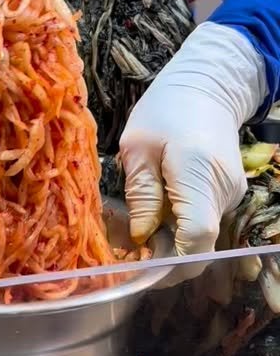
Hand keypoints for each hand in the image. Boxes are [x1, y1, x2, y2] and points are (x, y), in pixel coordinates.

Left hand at [120, 23, 265, 284]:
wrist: (207, 87)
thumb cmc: (165, 110)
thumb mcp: (137, 146)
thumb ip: (141, 193)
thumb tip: (141, 238)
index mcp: (198, 173)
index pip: (196, 237)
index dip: (169, 262)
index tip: (138, 267)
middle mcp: (222, 192)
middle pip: (198, 245)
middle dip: (162, 257)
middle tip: (125, 251)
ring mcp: (230, 196)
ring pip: (199, 237)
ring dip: (166, 241)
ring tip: (132, 226)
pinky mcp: (227, 196)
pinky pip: (201, 223)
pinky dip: (176, 226)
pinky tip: (153, 211)